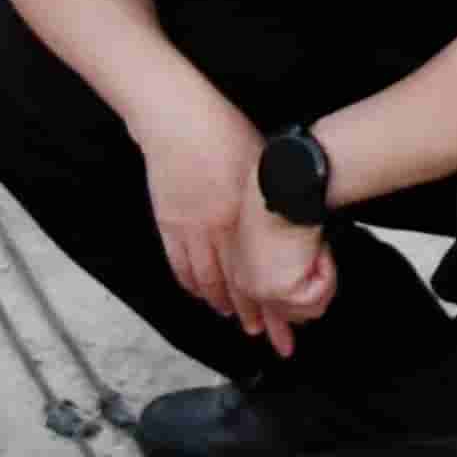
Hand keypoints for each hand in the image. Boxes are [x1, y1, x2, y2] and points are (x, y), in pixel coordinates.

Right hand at [143, 103, 328, 352]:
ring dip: (223, 303)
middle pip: (236, 285)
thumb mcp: (261, 165)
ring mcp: (188, 229)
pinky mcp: (168, 222)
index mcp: (243, 217)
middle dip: (253, 315)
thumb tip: (289, 224)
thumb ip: (269, 201)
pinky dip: (192, 284)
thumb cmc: (225, 131)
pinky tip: (203, 295)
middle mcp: (217, 230)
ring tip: (236, 320)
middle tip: (266, 338)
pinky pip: (179, 263)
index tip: (285, 327)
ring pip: (206, 280)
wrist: (177, 118)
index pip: (261, 275)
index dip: (273, 305)